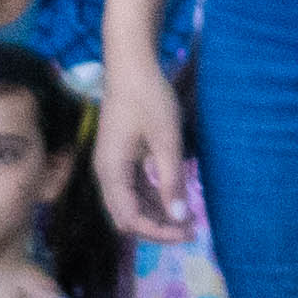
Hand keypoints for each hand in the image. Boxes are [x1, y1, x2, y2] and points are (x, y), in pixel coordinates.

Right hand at [90, 49, 197, 245]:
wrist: (131, 66)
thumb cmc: (148, 97)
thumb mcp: (166, 140)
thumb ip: (171, 180)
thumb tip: (179, 217)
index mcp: (111, 171)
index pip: (130, 218)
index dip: (158, 231)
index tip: (187, 231)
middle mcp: (106, 175)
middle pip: (127, 218)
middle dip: (157, 228)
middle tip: (191, 229)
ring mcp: (112, 168)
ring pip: (131, 206)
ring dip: (157, 215)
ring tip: (188, 218)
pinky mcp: (121, 160)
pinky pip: (135, 190)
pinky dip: (154, 199)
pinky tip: (176, 200)